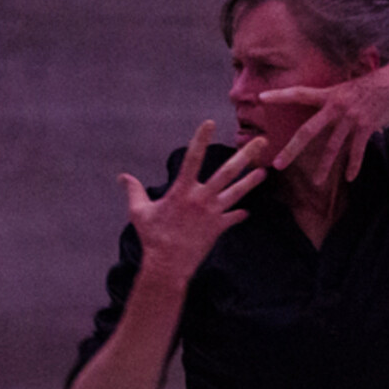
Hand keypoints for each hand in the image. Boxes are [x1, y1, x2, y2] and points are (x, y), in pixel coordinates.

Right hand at [119, 122, 265, 286]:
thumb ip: (134, 191)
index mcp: (182, 190)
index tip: (210, 123)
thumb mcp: (139, 212)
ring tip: (265, 170)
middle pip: (228, 172)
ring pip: (237, 192)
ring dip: (252, 181)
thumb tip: (122, 177)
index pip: (192, 158)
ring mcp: (213, 213)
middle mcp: (201, 198)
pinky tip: (246, 211)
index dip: (201, 140)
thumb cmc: (152, 237)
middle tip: (261, 142)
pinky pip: (233, 218)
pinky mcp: (218, 228)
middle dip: (246, 155)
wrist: (168, 265)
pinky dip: (239, 214)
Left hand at [262, 66, 388, 183]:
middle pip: (308, 131)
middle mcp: (336, 106)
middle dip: (292, 149)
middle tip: (277, 164)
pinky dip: (354, 165)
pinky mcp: (367, 126)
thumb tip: (328, 110)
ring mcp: (351, 117)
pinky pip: (357, 150)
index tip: (261, 98)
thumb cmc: (376, 83)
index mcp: (329, 94)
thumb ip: (336, 100)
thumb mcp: (350, 87)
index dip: (280, 96)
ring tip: (316, 182)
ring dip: (324, 167)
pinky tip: (350, 177)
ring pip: (332, 147)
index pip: (300, 93)